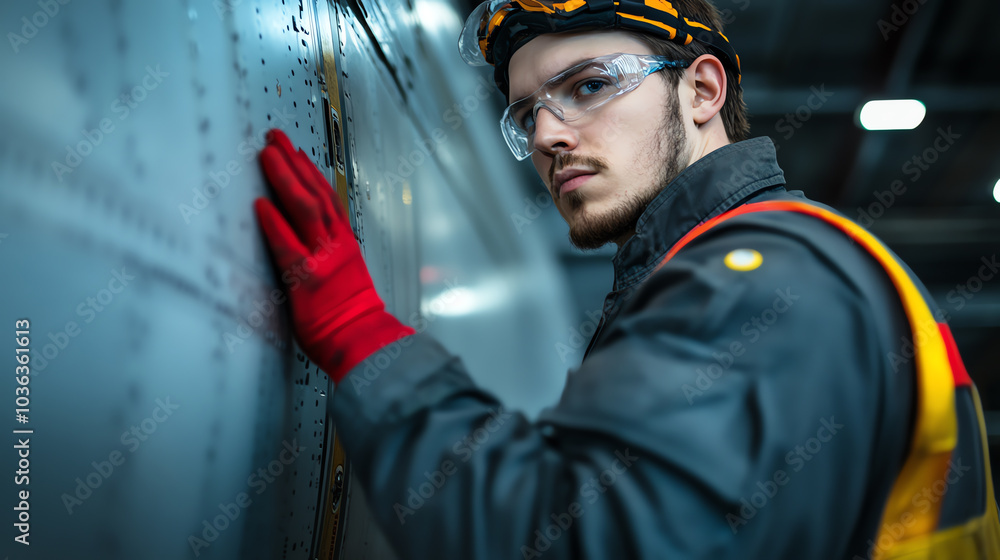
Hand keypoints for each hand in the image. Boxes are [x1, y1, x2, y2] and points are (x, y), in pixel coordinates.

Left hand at [253, 129, 413, 383]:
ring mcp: (322, 259)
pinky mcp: (306, 279)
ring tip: (267, 156)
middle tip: (275, 139)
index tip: (296, 152)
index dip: (311, 172)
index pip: (328, 197)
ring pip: (304, 209)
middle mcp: (336, 244)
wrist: (365, 340)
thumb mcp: (348, 276)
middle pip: (315, 193)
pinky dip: (273, 224)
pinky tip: (260, 205)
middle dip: (293, 162)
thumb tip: (312, 242)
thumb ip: (332, 255)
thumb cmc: (352, 316)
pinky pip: (287, 245)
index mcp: (346, 243)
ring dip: (284, 179)